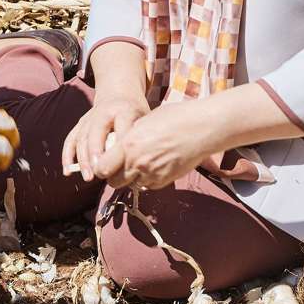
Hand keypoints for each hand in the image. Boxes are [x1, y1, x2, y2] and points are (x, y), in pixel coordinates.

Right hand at [61, 92, 149, 178]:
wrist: (119, 93)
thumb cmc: (135, 114)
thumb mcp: (143, 120)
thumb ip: (138, 138)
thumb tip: (136, 167)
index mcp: (124, 110)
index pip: (121, 127)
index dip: (120, 145)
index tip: (122, 164)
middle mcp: (104, 111)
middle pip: (96, 132)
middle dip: (96, 153)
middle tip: (100, 172)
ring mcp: (89, 117)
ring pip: (82, 138)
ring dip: (83, 159)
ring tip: (88, 177)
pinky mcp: (80, 123)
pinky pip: (71, 140)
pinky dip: (67, 156)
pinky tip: (68, 172)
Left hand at [93, 100, 222, 190]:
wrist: (202, 128)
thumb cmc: (174, 118)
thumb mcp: (144, 122)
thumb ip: (129, 138)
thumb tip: (117, 147)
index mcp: (129, 145)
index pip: (102, 168)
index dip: (101, 167)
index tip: (103, 163)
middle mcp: (138, 163)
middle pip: (114, 182)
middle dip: (114, 175)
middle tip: (118, 166)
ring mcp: (152, 174)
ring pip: (131, 185)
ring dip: (131, 178)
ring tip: (140, 163)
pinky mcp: (165, 181)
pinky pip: (148, 185)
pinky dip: (147, 179)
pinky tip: (154, 165)